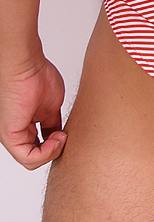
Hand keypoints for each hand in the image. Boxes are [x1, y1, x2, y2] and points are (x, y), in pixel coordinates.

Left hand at [0, 53, 66, 169]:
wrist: (27, 67)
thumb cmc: (38, 77)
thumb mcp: (52, 106)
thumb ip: (53, 123)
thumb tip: (61, 135)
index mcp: (27, 126)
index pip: (41, 148)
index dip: (57, 146)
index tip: (66, 134)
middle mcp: (19, 132)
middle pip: (37, 157)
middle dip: (55, 151)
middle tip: (64, 138)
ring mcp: (14, 135)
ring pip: (32, 161)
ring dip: (52, 152)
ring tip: (61, 137)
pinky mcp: (11, 136)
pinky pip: (28, 157)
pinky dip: (47, 152)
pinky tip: (57, 138)